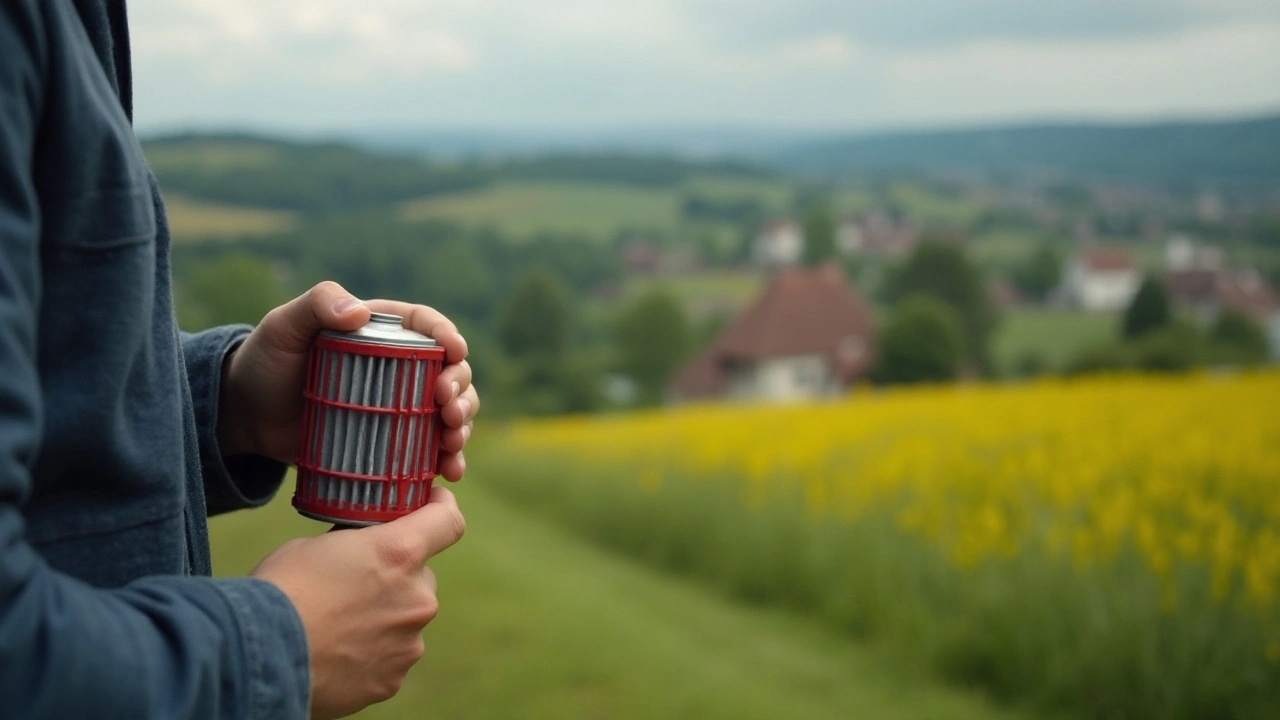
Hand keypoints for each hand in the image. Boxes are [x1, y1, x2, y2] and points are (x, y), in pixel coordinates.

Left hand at [218, 281, 479, 479]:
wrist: (248, 417)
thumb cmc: (266, 361)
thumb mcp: (283, 326)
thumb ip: (316, 304)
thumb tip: (359, 312)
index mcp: (383, 331)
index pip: (428, 326)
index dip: (450, 336)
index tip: (455, 351)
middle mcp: (401, 367)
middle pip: (451, 371)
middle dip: (461, 388)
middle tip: (447, 406)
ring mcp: (400, 406)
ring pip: (450, 410)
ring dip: (462, 423)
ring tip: (452, 439)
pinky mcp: (392, 441)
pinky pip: (431, 449)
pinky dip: (448, 459)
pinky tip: (450, 470)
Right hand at [251, 485, 465, 718]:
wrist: (259, 655)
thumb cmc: (281, 590)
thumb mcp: (317, 545)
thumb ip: (356, 546)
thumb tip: (363, 552)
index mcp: (400, 554)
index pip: (448, 522)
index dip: (442, 508)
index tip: (433, 504)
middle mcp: (416, 598)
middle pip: (421, 577)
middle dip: (396, 578)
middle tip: (356, 585)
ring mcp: (409, 642)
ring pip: (406, 620)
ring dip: (384, 618)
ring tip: (338, 625)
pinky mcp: (393, 679)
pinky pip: (391, 657)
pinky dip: (371, 653)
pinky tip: (337, 653)